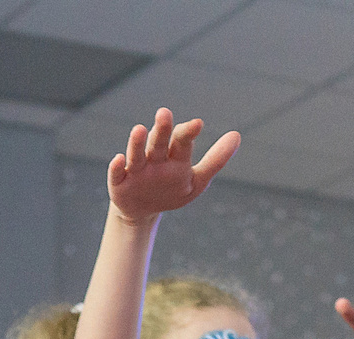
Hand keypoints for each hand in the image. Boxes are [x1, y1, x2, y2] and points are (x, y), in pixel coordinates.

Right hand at [107, 109, 239, 223]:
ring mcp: (136, 170)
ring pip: (137, 154)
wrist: (143, 211)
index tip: (198, 124)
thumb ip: (216, 159)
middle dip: (162, 130)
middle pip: (159, 142)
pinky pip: (116, 174)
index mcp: (175, 157)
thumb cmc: (171, 190)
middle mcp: (155, 159)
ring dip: (137, 143)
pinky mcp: (119, 184)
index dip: (188, 132)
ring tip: (140, 130)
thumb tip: (237, 135)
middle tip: (165, 114)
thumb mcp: (197, 180)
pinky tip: (118, 160)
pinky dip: (116, 167)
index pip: (182, 141)